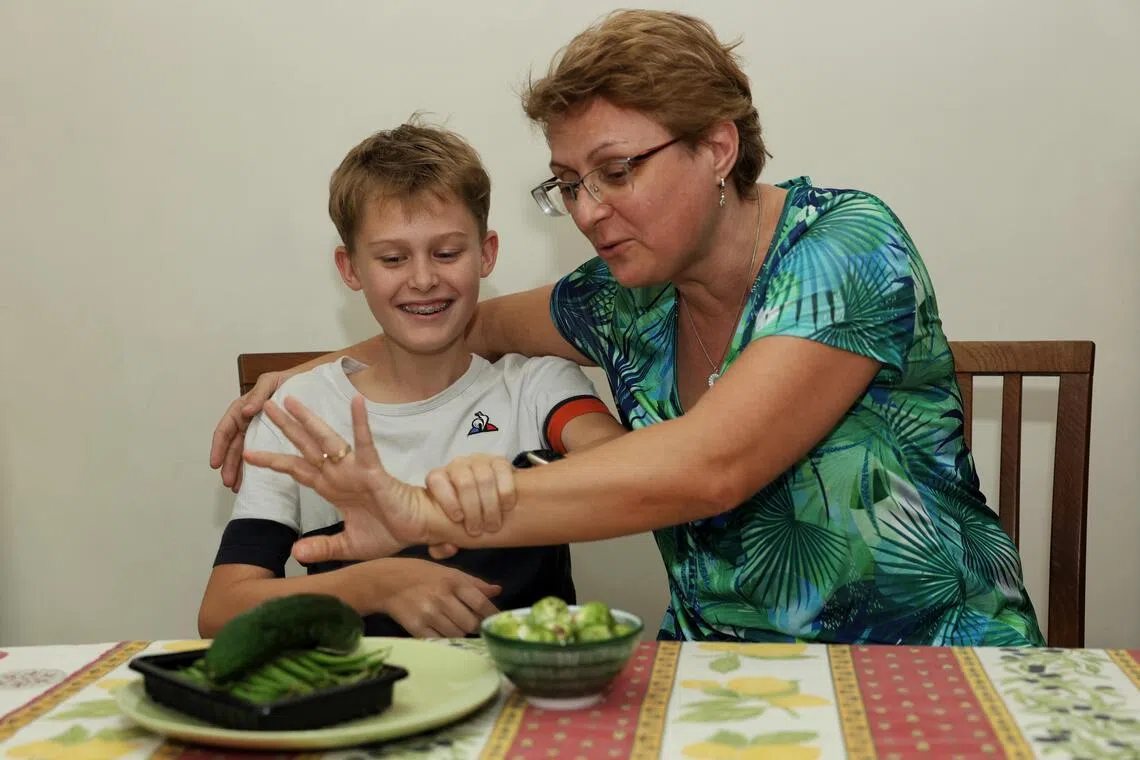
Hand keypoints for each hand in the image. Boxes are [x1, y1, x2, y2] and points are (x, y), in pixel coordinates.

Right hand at [211, 371, 282, 491]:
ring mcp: (258, 429)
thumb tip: (246, 410)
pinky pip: (259, 451)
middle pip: (233, 445)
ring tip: (235, 486)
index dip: (219, 446)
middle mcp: (248, 420)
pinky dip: (253, 465)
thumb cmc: (289, 379)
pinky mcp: (271, 436)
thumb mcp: (271, 381)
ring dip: (238, 469)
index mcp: (244, 407)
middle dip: (228, 464)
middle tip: (227, 481)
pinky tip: (251, 478)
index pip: (226, 429)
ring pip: (243, 451)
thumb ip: (258, 394)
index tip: (215, 462)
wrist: (309, 381)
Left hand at [244, 394, 442, 562]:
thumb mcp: (347, 546)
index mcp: (332, 488)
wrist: (417, 531)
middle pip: (305, 447)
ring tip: (292, 400)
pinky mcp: (374, 470)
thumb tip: (294, 552)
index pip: (296, 470)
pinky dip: (360, 423)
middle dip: (285, 427)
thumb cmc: (389, 532)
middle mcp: (339, 474)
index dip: (273, 461)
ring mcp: (355, 469)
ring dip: (309, 420)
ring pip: (327, 440)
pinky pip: (365, 444)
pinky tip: (356, 402)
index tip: (248, 453)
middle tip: (266, 405)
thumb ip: (322, 548)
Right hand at [380, 560, 500, 637]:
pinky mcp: (416, 628)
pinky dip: (443, 638)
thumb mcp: (448, 572)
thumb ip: (474, 583)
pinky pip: (439, 641)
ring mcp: (428, 614)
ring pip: (456, 634)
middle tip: (472, 623)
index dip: (492, 614)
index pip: (480, 602)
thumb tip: (497, 591)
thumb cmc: (421, 574)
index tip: (497, 621)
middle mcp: (442, 598)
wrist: (386, 582)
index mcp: (453, 581)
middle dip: (475, 626)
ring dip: (459, 632)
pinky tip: (440, 630)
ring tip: (453, 624)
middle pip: (470, 623)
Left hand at [426, 454, 515, 535]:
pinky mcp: (499, 462)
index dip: (446, 499)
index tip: (457, 519)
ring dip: (490, 505)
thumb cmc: (462, 517)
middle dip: (472, 509)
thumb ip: (440, 543)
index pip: (437, 480)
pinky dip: (506, 490)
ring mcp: (479, 462)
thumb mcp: (446, 530)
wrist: (484, 502)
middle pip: (464, 482)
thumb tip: (448, 548)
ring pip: (484, 478)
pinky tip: (507, 507)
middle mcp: (457, 466)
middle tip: (477, 531)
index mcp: (438, 478)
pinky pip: (503, 470)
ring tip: (493, 525)